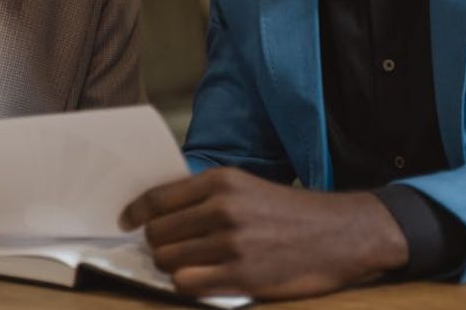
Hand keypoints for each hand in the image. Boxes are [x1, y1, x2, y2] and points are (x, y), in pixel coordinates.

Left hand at [120, 167, 408, 299]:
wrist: (339, 235)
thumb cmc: (289, 212)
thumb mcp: (247, 187)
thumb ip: (205, 196)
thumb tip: (158, 211)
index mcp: (222, 181)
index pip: (158, 198)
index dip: (135, 212)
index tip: (126, 221)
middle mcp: (223, 209)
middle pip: (158, 232)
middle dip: (156, 243)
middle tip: (166, 248)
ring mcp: (231, 244)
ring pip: (168, 259)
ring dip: (170, 265)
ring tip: (187, 263)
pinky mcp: (241, 276)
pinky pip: (186, 283)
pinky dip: (186, 283)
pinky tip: (201, 279)